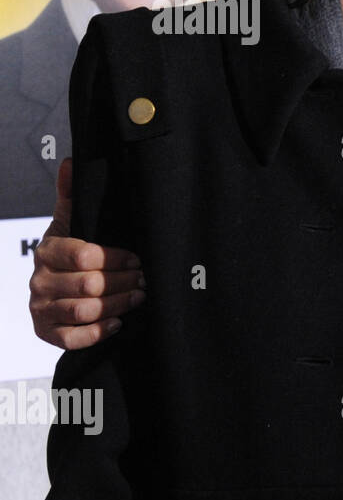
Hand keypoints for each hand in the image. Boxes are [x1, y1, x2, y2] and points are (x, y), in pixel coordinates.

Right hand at [29, 158, 144, 350]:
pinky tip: (119, 322)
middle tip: (146, 279)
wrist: (56, 288)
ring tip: (140, 297)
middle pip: (89, 285)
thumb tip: (71, 161)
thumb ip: (72, 196)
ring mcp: (41, 308)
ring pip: (85, 310)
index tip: (139, 258)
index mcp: (47, 250)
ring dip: (119, 304)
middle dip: (124, 281)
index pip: (84, 255)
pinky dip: (98, 331)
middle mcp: (39, 280)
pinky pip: (72, 338)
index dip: (116, 258)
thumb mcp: (72, 222)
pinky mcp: (46, 332)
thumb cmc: (71, 250)